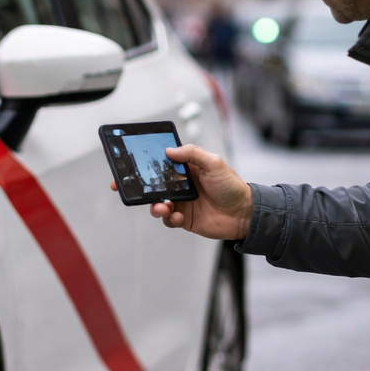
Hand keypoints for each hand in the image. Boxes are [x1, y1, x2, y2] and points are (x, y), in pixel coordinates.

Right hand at [107, 144, 252, 239]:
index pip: (160, 163)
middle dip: (138, 186)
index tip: (128, 163)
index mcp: (185, 169)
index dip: (144, 164)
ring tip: (162, 207)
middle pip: (152, 185)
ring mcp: (181, 203)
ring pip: (157, 204)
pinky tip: (178, 217)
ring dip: (155, 206)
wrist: (244, 214)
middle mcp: (180, 185)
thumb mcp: (213, 163)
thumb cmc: (231, 186)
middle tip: (125, 186)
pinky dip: (169, 219)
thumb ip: (192, 154)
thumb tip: (170, 150)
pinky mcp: (184, 219)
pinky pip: (168, 220)